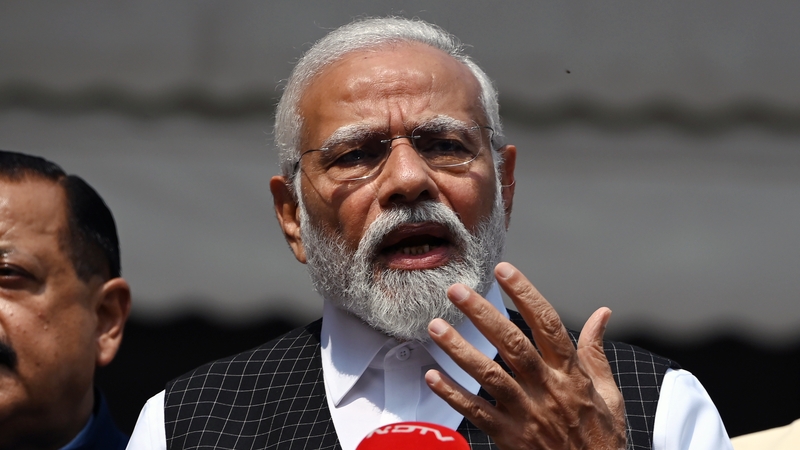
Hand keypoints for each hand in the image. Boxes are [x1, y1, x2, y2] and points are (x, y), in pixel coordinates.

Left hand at [425, 262, 626, 449]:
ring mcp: (526, 414)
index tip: (504, 270)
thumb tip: (603, 314)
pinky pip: (476, 413)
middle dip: (483, 315)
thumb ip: (596, 352)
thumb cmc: (601, 437)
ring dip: (460, 350)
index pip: (548, 325)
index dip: (525, 294)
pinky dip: (453, 394)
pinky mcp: (509, 437)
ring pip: (490, 376)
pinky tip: (433, 376)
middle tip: (457, 291)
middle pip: (513, 345)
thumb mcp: (608, 393)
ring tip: (436, 327)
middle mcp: (548, 390)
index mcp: (571, 374)